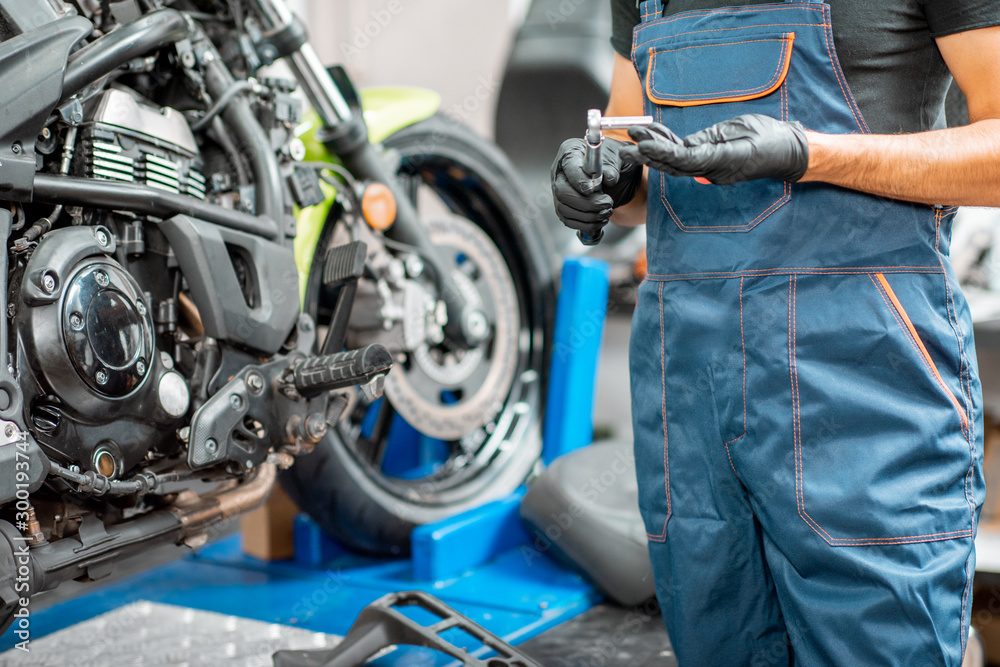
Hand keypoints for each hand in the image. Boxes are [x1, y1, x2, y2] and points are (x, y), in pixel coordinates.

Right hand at [550, 137, 642, 236]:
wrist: (611, 171)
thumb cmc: (610, 159)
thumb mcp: (616, 157)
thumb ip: (612, 166)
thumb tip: (609, 178)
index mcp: (570, 152)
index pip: (569, 167)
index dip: (579, 180)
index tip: (592, 189)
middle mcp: (560, 173)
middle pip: (562, 192)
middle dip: (587, 203)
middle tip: (607, 203)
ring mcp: (559, 191)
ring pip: (564, 210)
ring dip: (589, 216)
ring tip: (607, 211)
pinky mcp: (563, 207)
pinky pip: (569, 221)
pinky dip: (586, 225)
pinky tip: (601, 220)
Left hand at [623, 114, 808, 184]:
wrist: (789, 151)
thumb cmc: (771, 139)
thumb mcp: (743, 131)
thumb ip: (713, 140)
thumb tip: (686, 146)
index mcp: (722, 162)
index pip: (685, 159)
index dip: (662, 152)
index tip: (643, 145)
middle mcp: (713, 170)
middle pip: (673, 164)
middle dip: (648, 154)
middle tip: (625, 144)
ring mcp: (711, 169)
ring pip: (676, 162)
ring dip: (653, 151)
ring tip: (631, 140)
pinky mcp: (710, 162)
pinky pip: (684, 157)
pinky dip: (667, 147)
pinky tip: (652, 138)